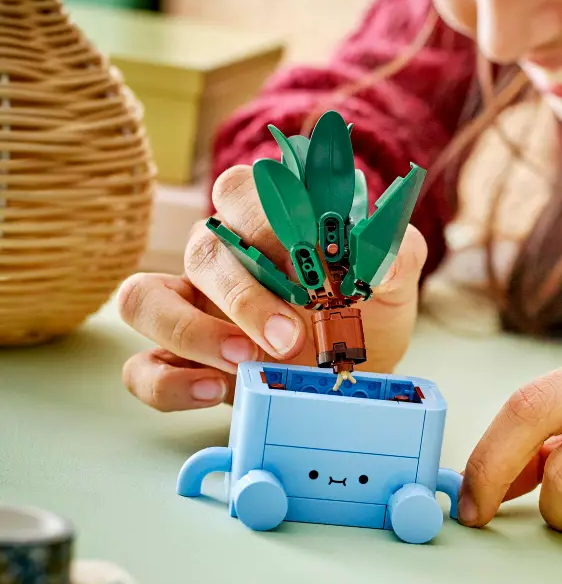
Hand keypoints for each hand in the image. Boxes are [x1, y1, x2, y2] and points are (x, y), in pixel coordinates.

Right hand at [117, 164, 426, 410]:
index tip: (310, 262)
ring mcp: (188, 307)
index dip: (267, 222)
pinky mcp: (177, 359)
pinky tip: (216, 392)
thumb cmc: (366, 311)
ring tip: (246, 361)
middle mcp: (218, 255)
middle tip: (289, 336)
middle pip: (201, 248)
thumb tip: (385, 257)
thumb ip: (397, 257)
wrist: (361, 369)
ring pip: (145, 300)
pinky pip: (143, 367)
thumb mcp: (392, 283)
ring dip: (191, 331)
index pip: (241, 191)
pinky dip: (170, 382)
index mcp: (265, 218)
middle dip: (243, 293)